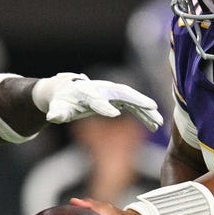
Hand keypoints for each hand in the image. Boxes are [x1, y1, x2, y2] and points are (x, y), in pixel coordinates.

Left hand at [33, 73, 162, 130]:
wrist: (67, 91)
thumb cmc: (62, 101)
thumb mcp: (58, 108)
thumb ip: (57, 113)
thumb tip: (54, 117)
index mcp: (85, 92)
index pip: (96, 98)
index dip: (104, 106)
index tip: (115, 114)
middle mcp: (102, 90)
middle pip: (122, 93)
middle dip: (137, 100)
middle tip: (152, 108)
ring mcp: (111, 93)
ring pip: (132, 99)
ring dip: (146, 110)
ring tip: (159, 122)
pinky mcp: (117, 99)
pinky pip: (133, 106)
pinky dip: (144, 114)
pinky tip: (154, 125)